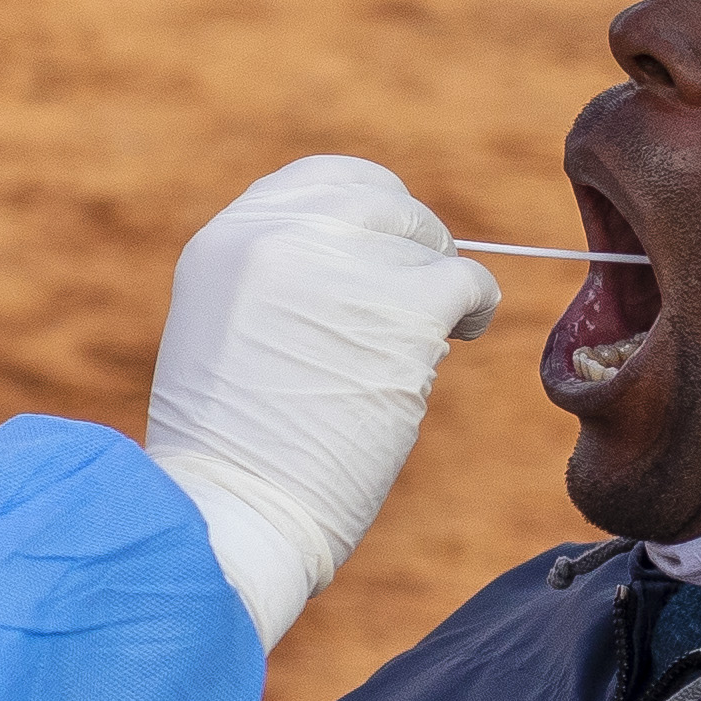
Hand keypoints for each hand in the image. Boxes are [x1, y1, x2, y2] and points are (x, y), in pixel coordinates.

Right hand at [140, 155, 503, 646]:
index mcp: (224, 244)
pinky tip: (463, 337)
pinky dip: (475, 308)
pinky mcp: (401, 307)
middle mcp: (275, 237)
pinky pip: (466, 281)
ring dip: (438, 288)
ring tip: (433, 338)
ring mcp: (339, 267)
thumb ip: (277, 285)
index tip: (385, 253)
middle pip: (381, 199)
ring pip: (426, 245)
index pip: (318, 183)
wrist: (233, 516)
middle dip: (412, 242)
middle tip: (421, 295)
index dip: (366, 214)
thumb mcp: (225, 336)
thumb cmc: (230, 458)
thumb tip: (361, 270)